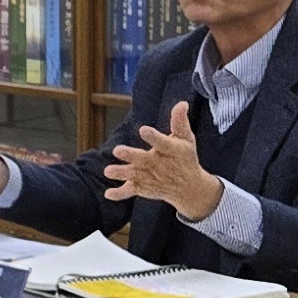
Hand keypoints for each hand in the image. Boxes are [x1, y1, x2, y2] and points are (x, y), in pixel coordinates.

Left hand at [100, 105, 226, 219]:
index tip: (143, 130)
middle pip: (142, 159)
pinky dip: (120, 194)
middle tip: (117, 150)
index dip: (153, 137)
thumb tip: (182, 103)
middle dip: (130, 155)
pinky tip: (108, 194)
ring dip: (121, 173)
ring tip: (108, 171)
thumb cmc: (185, 158)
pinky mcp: (142, 187)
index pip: (161, 142)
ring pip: (133, 175)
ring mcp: (148, 177)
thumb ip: (180, 122)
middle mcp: (157, 164)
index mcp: (169, 150)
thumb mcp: (186, 139)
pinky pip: (130, 191)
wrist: (189, 188)